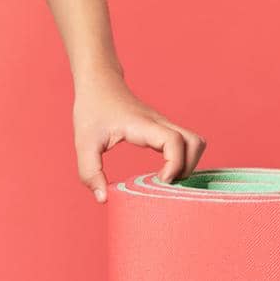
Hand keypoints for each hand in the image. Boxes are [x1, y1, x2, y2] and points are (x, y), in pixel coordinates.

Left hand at [73, 71, 205, 204]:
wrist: (99, 82)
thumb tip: (103, 198)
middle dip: (187, 167)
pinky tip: (164, 171)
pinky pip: (185, 142)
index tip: (161, 181)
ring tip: (167, 178)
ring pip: (194, 141)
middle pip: (195, 142)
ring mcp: (163, 124)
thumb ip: (90, 172)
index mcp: (143, 125)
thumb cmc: (92, 109)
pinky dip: (183, 158)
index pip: (174, 141)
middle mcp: (159, 123)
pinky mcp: (161, 128)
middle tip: (166, 183)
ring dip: (189, 163)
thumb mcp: (84, 143)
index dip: (175, 164)